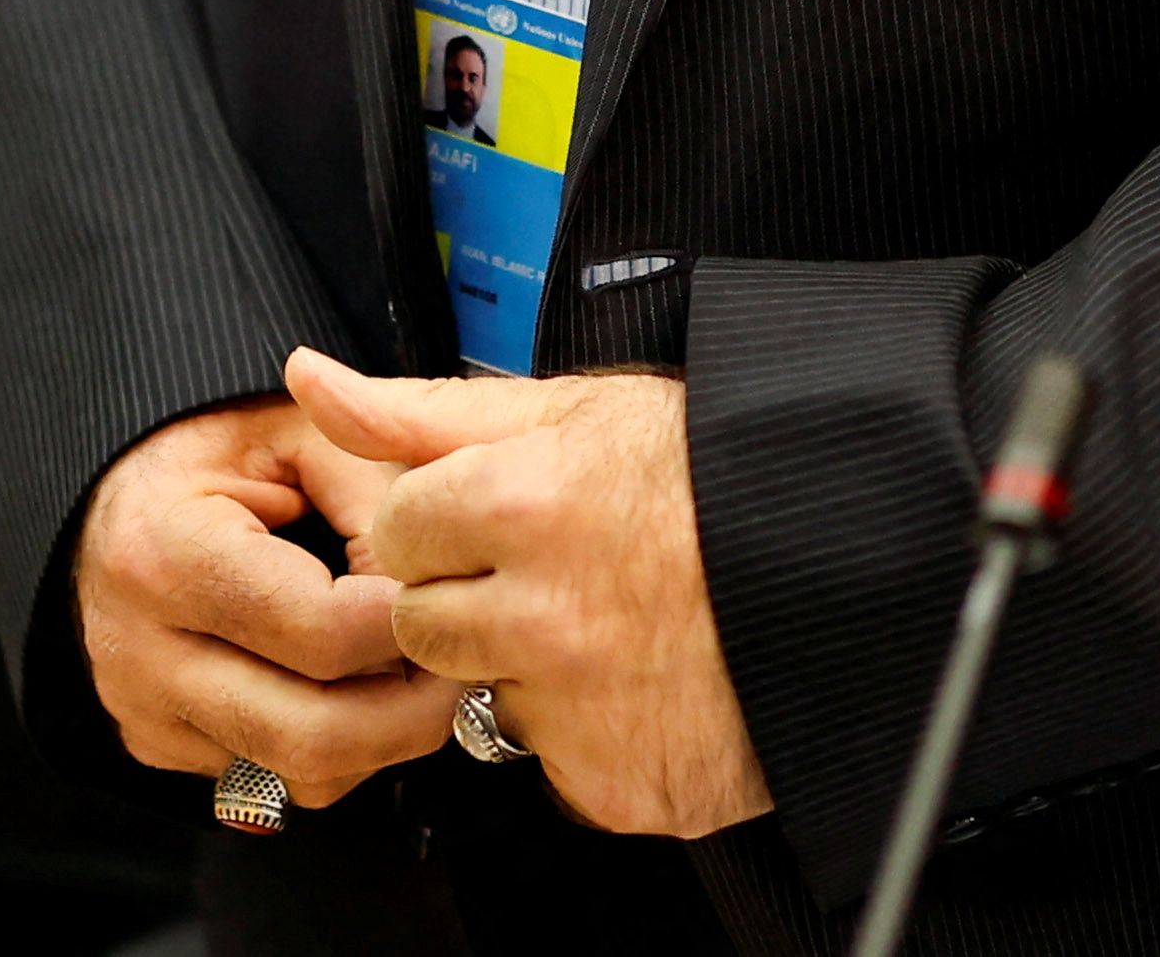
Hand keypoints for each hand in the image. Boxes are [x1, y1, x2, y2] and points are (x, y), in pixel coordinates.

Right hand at [70, 397, 457, 812]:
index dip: (406, 621)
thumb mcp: (307, 434)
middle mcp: (140, 653)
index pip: (323, 632)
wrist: (130, 480)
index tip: (451, 594)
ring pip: (302, 777)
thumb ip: (380, 501)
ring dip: (380, 738)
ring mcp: (147, 712)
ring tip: (412, 668)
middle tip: (460, 660)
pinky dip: (337, 747)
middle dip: (411, 710)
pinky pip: (276, 780)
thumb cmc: (222, 444)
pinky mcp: (161, 747)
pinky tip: (353, 685)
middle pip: (314, 735)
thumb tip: (432, 600)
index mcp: (164, 556)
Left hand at [288, 349, 772, 839]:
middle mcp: (540, 615)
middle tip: (558, 569)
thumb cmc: (718, 474)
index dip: (446, 519)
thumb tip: (307, 376)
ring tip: (610, 621)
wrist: (853, 563)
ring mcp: (578, 709)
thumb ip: (420, 410)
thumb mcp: (574, 407)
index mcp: (519, 505)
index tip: (504, 513)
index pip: (396, 531)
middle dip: (469, 597)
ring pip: (485, 697)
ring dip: (526, 668)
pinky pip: (555, 766)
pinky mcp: (613, 783)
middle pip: (422, 624)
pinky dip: (590, 732)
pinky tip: (644, 679)